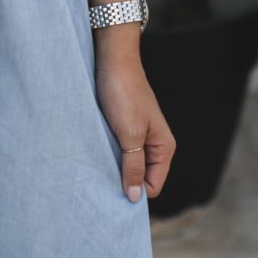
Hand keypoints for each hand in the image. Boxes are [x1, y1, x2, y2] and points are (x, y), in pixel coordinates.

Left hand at [94, 53, 175, 202]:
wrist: (113, 60)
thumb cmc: (124, 94)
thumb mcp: (129, 134)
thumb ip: (133, 166)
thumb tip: (135, 197)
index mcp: (163, 147)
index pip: (153, 185)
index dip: (135, 192)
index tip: (111, 194)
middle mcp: (154, 143)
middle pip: (140, 177)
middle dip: (123, 181)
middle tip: (99, 183)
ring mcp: (138, 135)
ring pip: (127, 163)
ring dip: (112, 167)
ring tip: (94, 167)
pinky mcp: (123, 127)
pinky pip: (117, 150)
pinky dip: (107, 154)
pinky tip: (94, 153)